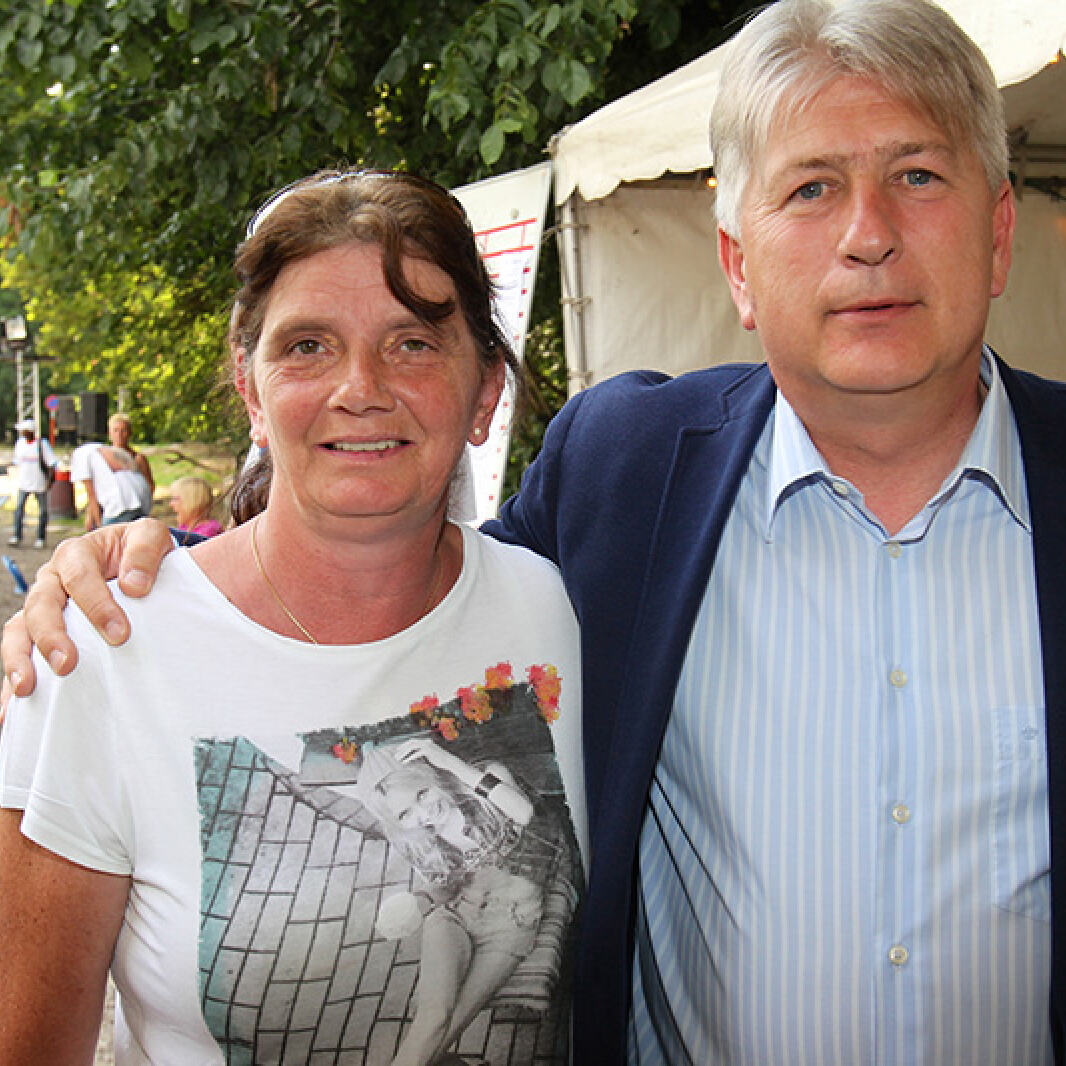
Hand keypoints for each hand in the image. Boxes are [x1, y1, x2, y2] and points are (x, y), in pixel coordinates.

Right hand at [1, 518, 174, 699]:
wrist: (136, 564)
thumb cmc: (142, 553)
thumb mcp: (150, 538)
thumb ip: (145, 552)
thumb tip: (134, 586)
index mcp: (76, 554)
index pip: (79, 576)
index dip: (97, 605)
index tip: (120, 634)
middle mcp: (51, 580)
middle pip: (41, 606)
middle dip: (51, 637)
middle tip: (68, 665)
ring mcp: (42, 607)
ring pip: (18, 631)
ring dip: (19, 660)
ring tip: (28, 689)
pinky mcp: (39, 633)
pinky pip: (18, 656)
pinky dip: (12, 680)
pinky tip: (11, 711)